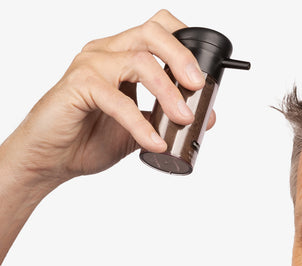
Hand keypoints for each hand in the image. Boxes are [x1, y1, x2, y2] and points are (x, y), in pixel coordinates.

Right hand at [5, 10, 214, 186]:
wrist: (54, 159)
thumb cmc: (90, 138)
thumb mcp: (140, 128)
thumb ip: (167, 119)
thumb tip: (206, 116)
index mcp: (121, 56)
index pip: (157, 30)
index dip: (184, 42)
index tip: (203, 75)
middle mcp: (106, 52)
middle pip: (151, 34)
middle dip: (181, 59)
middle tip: (197, 87)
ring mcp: (90, 65)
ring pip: (138, 61)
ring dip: (167, 91)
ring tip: (183, 119)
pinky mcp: (78, 86)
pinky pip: (116, 99)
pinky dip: (140, 123)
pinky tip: (154, 142)